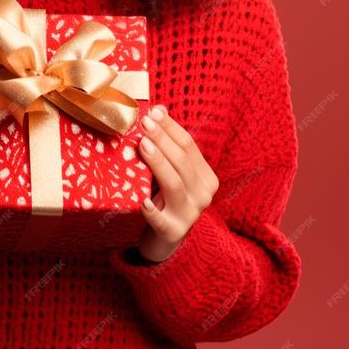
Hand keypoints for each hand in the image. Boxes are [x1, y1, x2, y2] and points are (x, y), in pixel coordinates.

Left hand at [135, 104, 218, 263]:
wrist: (165, 239)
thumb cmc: (165, 197)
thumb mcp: (171, 172)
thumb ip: (168, 146)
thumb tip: (157, 109)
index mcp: (205, 177)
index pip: (189, 146)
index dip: (171, 127)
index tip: (153, 112)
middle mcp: (203, 194)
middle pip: (182, 162)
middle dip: (163, 140)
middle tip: (144, 123)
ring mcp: (189, 214)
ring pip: (174, 184)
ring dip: (159, 163)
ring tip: (143, 146)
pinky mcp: (172, 231)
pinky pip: (162, 220)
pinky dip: (153, 211)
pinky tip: (143, 202)